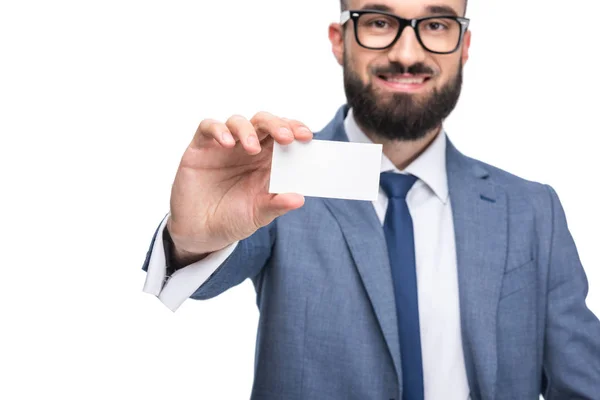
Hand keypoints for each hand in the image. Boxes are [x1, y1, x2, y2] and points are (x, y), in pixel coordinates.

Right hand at [167, 111, 312, 258]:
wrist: (200, 232)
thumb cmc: (233, 218)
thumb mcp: (258, 215)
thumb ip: (277, 205)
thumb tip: (300, 199)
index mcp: (267, 160)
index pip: (284, 135)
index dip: (295, 129)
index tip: (307, 136)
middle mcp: (247, 148)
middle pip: (264, 122)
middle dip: (276, 125)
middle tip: (286, 137)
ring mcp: (224, 146)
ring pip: (238, 121)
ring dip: (248, 130)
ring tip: (252, 148)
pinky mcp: (201, 147)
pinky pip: (208, 127)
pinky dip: (218, 130)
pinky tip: (227, 143)